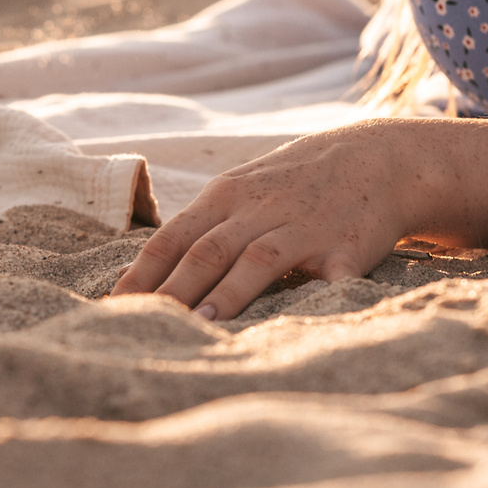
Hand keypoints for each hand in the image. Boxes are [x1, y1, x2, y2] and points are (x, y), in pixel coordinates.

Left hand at [111, 117, 487, 319]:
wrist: (376, 159)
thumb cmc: (292, 186)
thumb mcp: (239, 194)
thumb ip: (196, 232)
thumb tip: (135, 278)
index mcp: (225, 197)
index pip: (170, 238)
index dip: (141, 275)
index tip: (111, 310)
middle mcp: (259, 209)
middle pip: (206, 250)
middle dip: (172, 290)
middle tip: (142, 326)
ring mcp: (304, 227)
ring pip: (257, 258)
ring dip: (229, 293)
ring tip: (201, 324)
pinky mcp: (346, 248)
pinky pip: (329, 277)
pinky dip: (313, 299)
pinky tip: (294, 327)